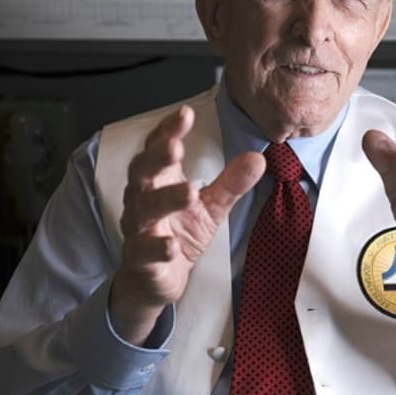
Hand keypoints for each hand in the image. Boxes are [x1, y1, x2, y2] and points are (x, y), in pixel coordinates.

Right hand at [110, 106, 264, 343]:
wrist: (155, 280)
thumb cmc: (177, 234)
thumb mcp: (210, 207)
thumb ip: (230, 183)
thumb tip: (257, 157)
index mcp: (159, 181)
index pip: (157, 149)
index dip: (167, 131)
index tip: (185, 114)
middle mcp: (142, 200)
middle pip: (142, 172)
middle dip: (156, 158)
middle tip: (176, 147)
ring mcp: (138, 229)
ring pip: (143, 209)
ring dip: (164, 199)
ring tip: (189, 192)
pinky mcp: (140, 259)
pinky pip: (144, 251)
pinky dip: (157, 247)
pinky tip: (173, 246)